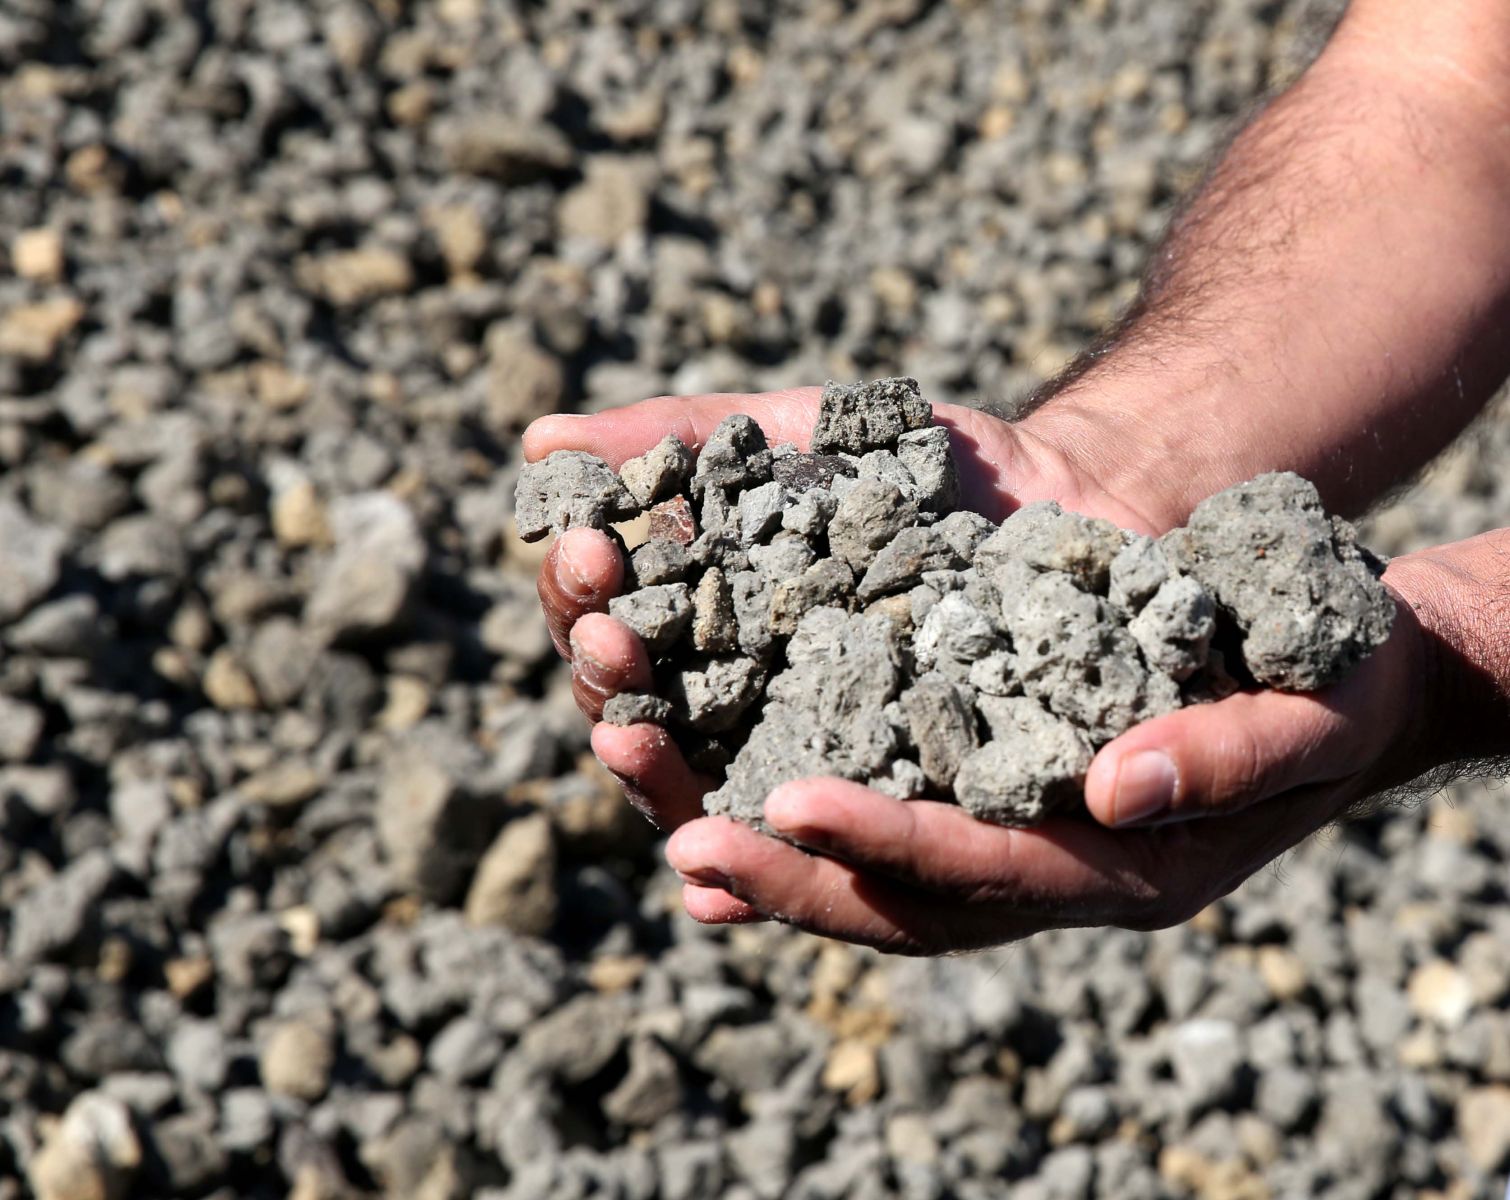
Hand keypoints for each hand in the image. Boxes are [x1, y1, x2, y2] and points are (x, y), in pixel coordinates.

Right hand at [527, 386, 1172, 843]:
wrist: (1077, 509)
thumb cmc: (931, 474)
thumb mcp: (806, 437)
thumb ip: (682, 437)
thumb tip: (536, 439)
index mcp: (706, 635)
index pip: (607, 631)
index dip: (580, 597)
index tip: (586, 550)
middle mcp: (738, 717)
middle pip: (635, 726)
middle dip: (606, 681)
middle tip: (604, 639)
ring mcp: (809, 776)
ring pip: (704, 804)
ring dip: (654, 780)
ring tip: (628, 734)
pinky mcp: (891, 830)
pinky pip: (814, 870)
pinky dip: (757, 876)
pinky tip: (706, 884)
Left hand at [667, 559, 1445, 950]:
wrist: (1313, 647)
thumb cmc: (1328, 675)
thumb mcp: (1311, 708)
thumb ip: (1227, 757)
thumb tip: (1115, 792)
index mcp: (1124, 874)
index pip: (990, 880)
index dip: (893, 849)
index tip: (792, 808)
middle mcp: (1042, 865)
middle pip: (897, 898)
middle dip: (788, 875)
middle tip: (680, 846)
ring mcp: (1000, 822)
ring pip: (862, 856)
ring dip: (757, 826)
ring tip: (651, 773)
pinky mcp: (971, 764)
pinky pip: (865, 787)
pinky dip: (782, 779)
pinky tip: (700, 751)